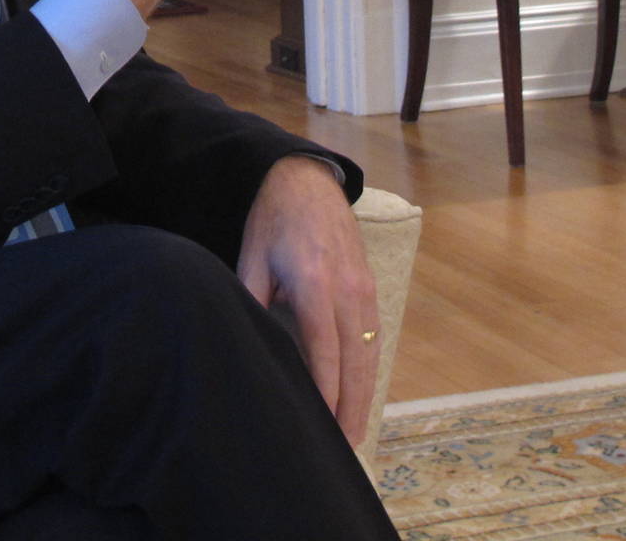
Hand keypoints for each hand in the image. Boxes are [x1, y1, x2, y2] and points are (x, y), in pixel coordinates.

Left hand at [236, 156, 379, 444]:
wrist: (305, 180)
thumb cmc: (272, 221)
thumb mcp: (251, 258)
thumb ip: (254, 302)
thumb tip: (250, 345)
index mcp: (315, 282)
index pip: (324, 348)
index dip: (326, 389)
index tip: (321, 423)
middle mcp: (347, 288)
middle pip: (354, 358)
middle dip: (351, 405)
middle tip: (343, 445)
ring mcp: (364, 286)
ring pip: (370, 351)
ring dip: (365, 393)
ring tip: (355, 431)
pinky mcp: (370, 284)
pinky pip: (374, 335)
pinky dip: (370, 368)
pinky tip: (362, 393)